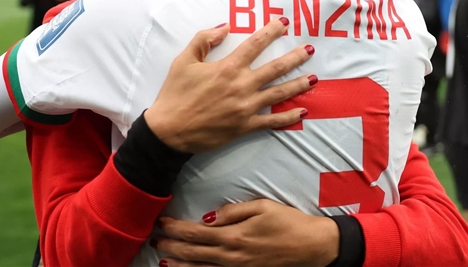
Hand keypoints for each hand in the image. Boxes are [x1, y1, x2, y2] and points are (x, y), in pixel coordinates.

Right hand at [144, 18, 316, 153]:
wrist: (169, 130)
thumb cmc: (175, 93)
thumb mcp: (183, 60)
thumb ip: (204, 39)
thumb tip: (225, 27)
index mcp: (227, 67)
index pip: (255, 44)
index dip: (271, 31)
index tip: (284, 23)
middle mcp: (241, 85)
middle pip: (275, 68)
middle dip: (295, 57)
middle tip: (310, 49)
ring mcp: (246, 107)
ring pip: (279, 93)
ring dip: (299, 84)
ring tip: (315, 78)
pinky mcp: (245, 126)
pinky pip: (272, 121)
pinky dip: (288, 117)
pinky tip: (302, 111)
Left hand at [154, 200, 337, 266]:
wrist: (312, 246)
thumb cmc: (289, 222)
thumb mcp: (262, 206)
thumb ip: (233, 211)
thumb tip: (209, 217)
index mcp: (234, 236)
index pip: (196, 233)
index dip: (176, 228)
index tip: (162, 222)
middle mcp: (232, 256)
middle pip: (193, 253)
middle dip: (171, 246)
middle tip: (154, 240)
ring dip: (179, 264)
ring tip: (163, 259)